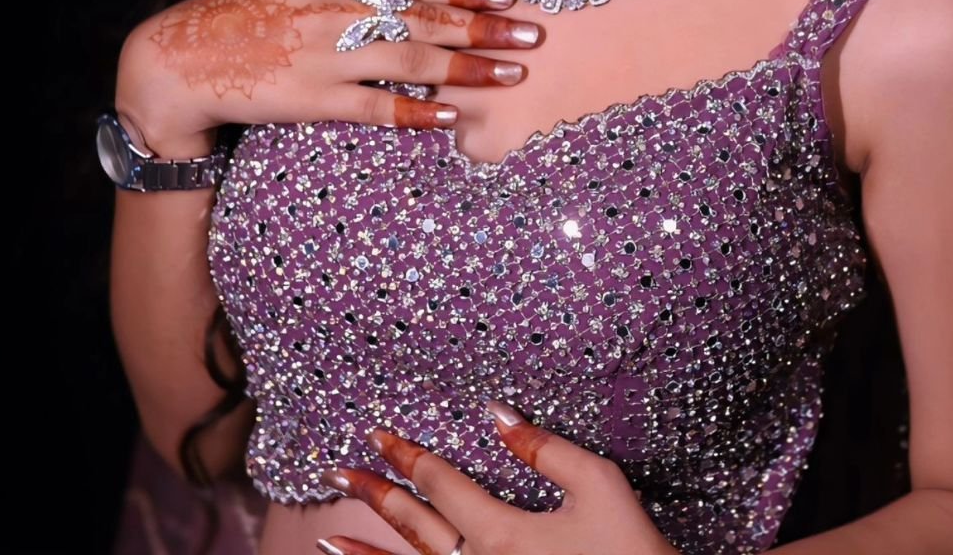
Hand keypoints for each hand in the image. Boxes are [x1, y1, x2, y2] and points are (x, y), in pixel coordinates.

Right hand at [115, 0, 542, 155]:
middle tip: (531, 35)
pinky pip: (374, 107)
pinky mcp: (313, 100)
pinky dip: (414, 112)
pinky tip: (450, 117)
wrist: (183, 60)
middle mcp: (338, 11)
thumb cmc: (242, 8)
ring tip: (509, 76)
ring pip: (411, 62)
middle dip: (484, 28)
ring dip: (465, 70)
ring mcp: (327, 57)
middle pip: (426, 20)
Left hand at [316, 400, 679, 554]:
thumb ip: (545, 448)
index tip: (375, 432)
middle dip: (373, 494)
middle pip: (412, 525)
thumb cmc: (627, 550)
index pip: (438, 482)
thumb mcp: (599, 484)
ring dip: (365, 554)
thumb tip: (497, 412)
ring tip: (325, 534)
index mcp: (500, 531)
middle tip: (335, 469)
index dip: (405, 454)